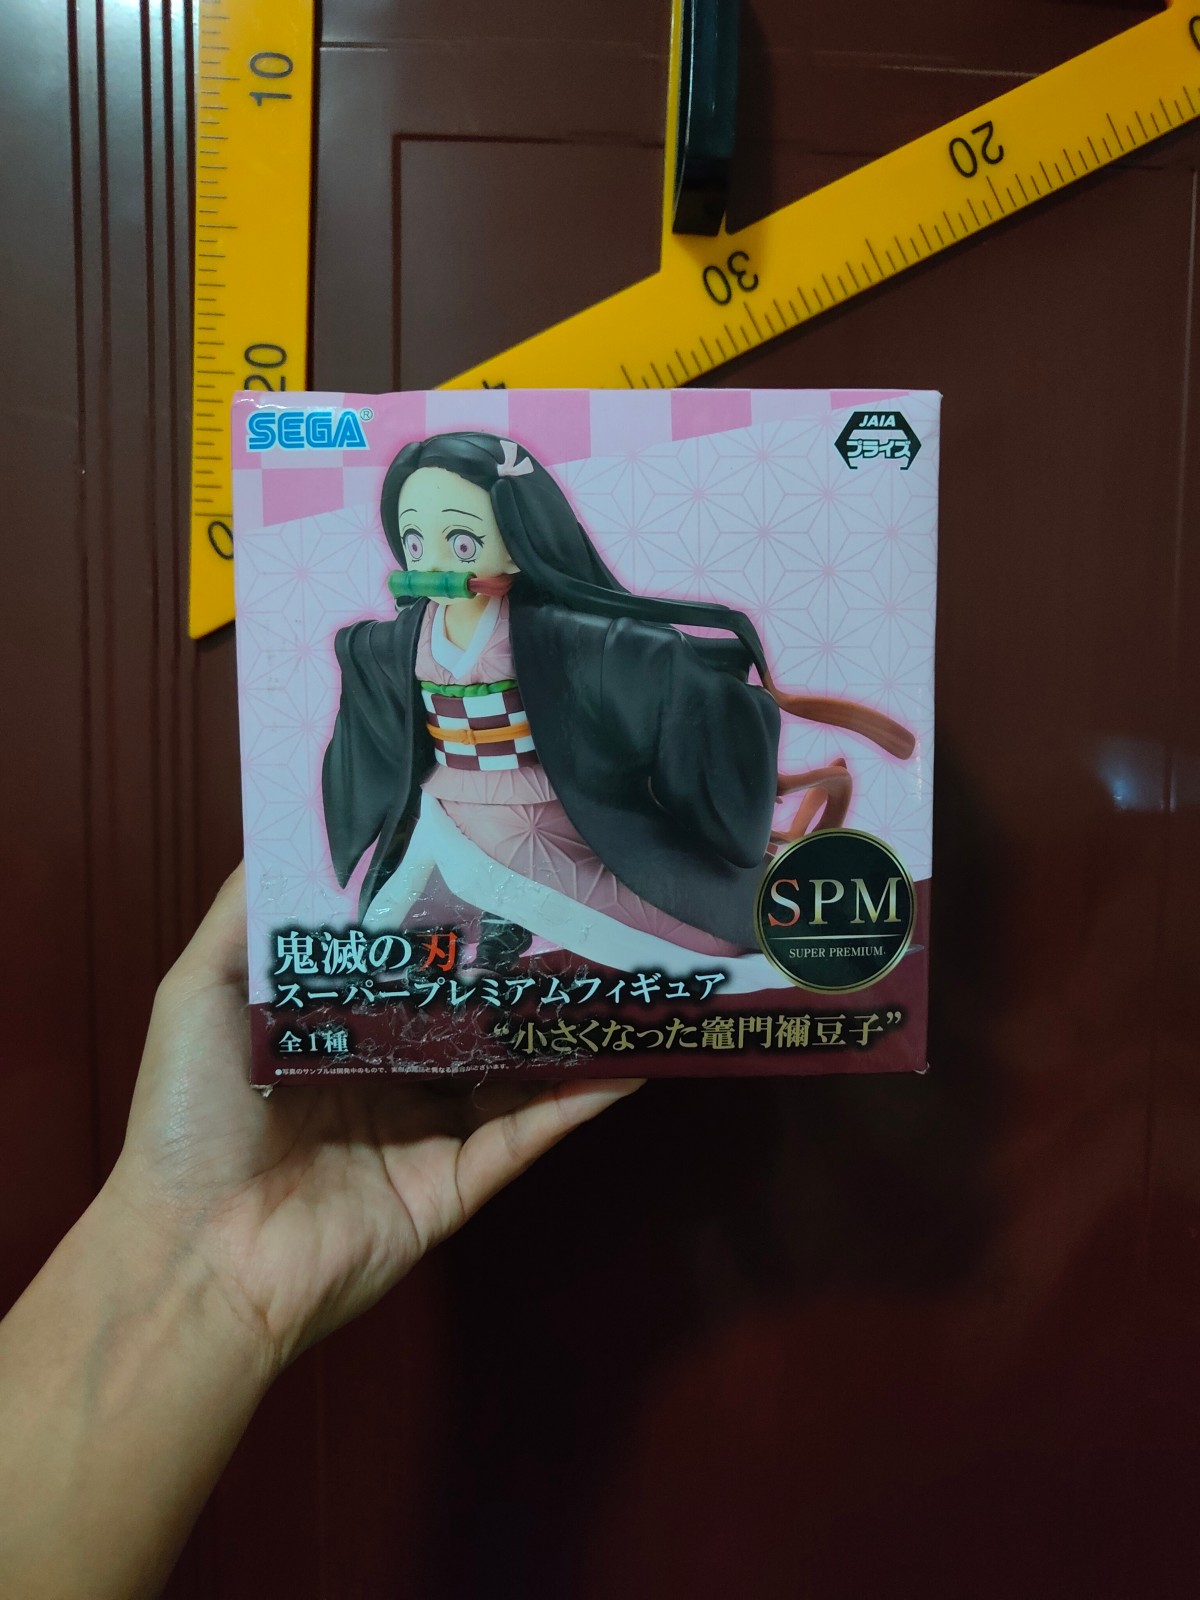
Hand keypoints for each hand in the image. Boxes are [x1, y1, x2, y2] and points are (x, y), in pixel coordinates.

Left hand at [107, 866, 641, 1374]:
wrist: (197, 1255)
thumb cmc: (186, 1122)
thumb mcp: (198, 993)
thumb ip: (243, 917)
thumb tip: (293, 835)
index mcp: (330, 1038)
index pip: (404, 972)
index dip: (447, 927)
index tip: (493, 866)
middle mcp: (384, 1083)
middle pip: (467, 1019)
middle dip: (516, 973)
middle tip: (574, 910)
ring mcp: (423, 1137)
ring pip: (511, 1074)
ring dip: (561, 1032)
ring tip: (618, 972)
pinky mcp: (453, 1187)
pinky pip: (526, 1137)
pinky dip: (576, 1101)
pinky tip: (624, 1058)